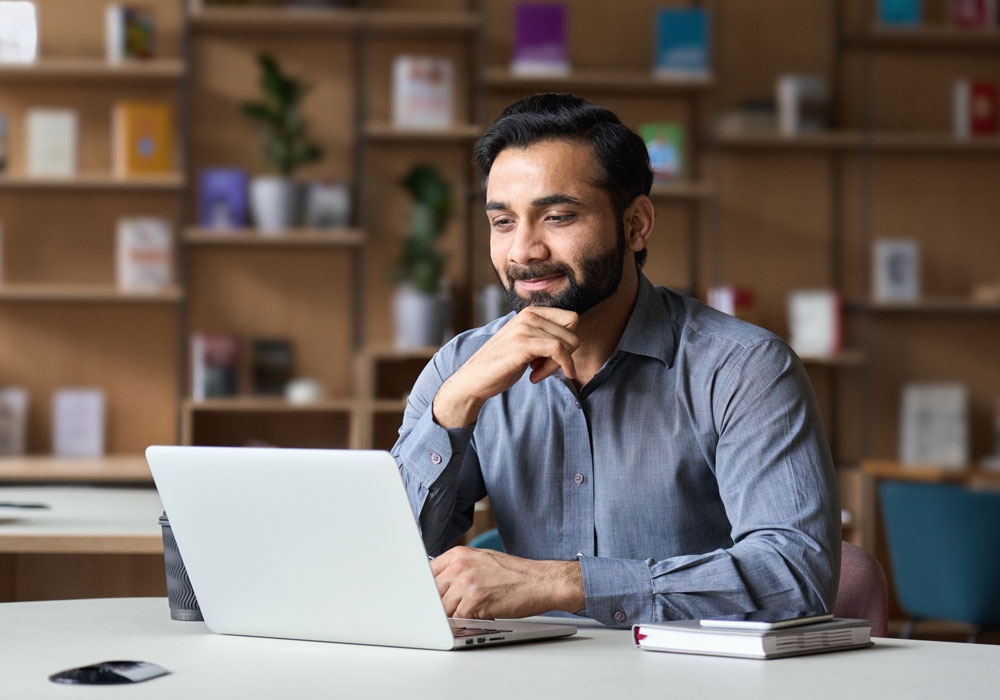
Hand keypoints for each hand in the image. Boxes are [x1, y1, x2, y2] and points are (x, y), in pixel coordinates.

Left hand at [430, 546, 583, 618]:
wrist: (540, 581)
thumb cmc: (514, 574)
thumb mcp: (481, 560)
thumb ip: (458, 569)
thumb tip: (437, 584)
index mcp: (458, 554)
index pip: (426, 573)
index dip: (425, 589)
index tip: (424, 599)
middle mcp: (459, 566)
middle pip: (431, 593)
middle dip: (437, 605)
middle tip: (451, 610)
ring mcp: (465, 584)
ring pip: (442, 609)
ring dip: (452, 616)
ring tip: (470, 613)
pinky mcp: (474, 602)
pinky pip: (456, 619)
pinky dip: (463, 623)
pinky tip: (476, 618)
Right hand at [432, 306, 578, 427]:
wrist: (473, 379)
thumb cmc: (501, 364)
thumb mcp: (526, 344)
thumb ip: (544, 337)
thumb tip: (574, 340)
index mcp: (530, 312)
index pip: (571, 319)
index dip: (568, 341)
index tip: (552, 358)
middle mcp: (528, 315)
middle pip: (572, 331)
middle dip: (566, 354)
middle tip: (544, 368)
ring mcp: (525, 328)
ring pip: (567, 343)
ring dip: (557, 365)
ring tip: (536, 373)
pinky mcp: (523, 344)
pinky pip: (559, 351)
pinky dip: (557, 367)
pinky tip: (535, 378)